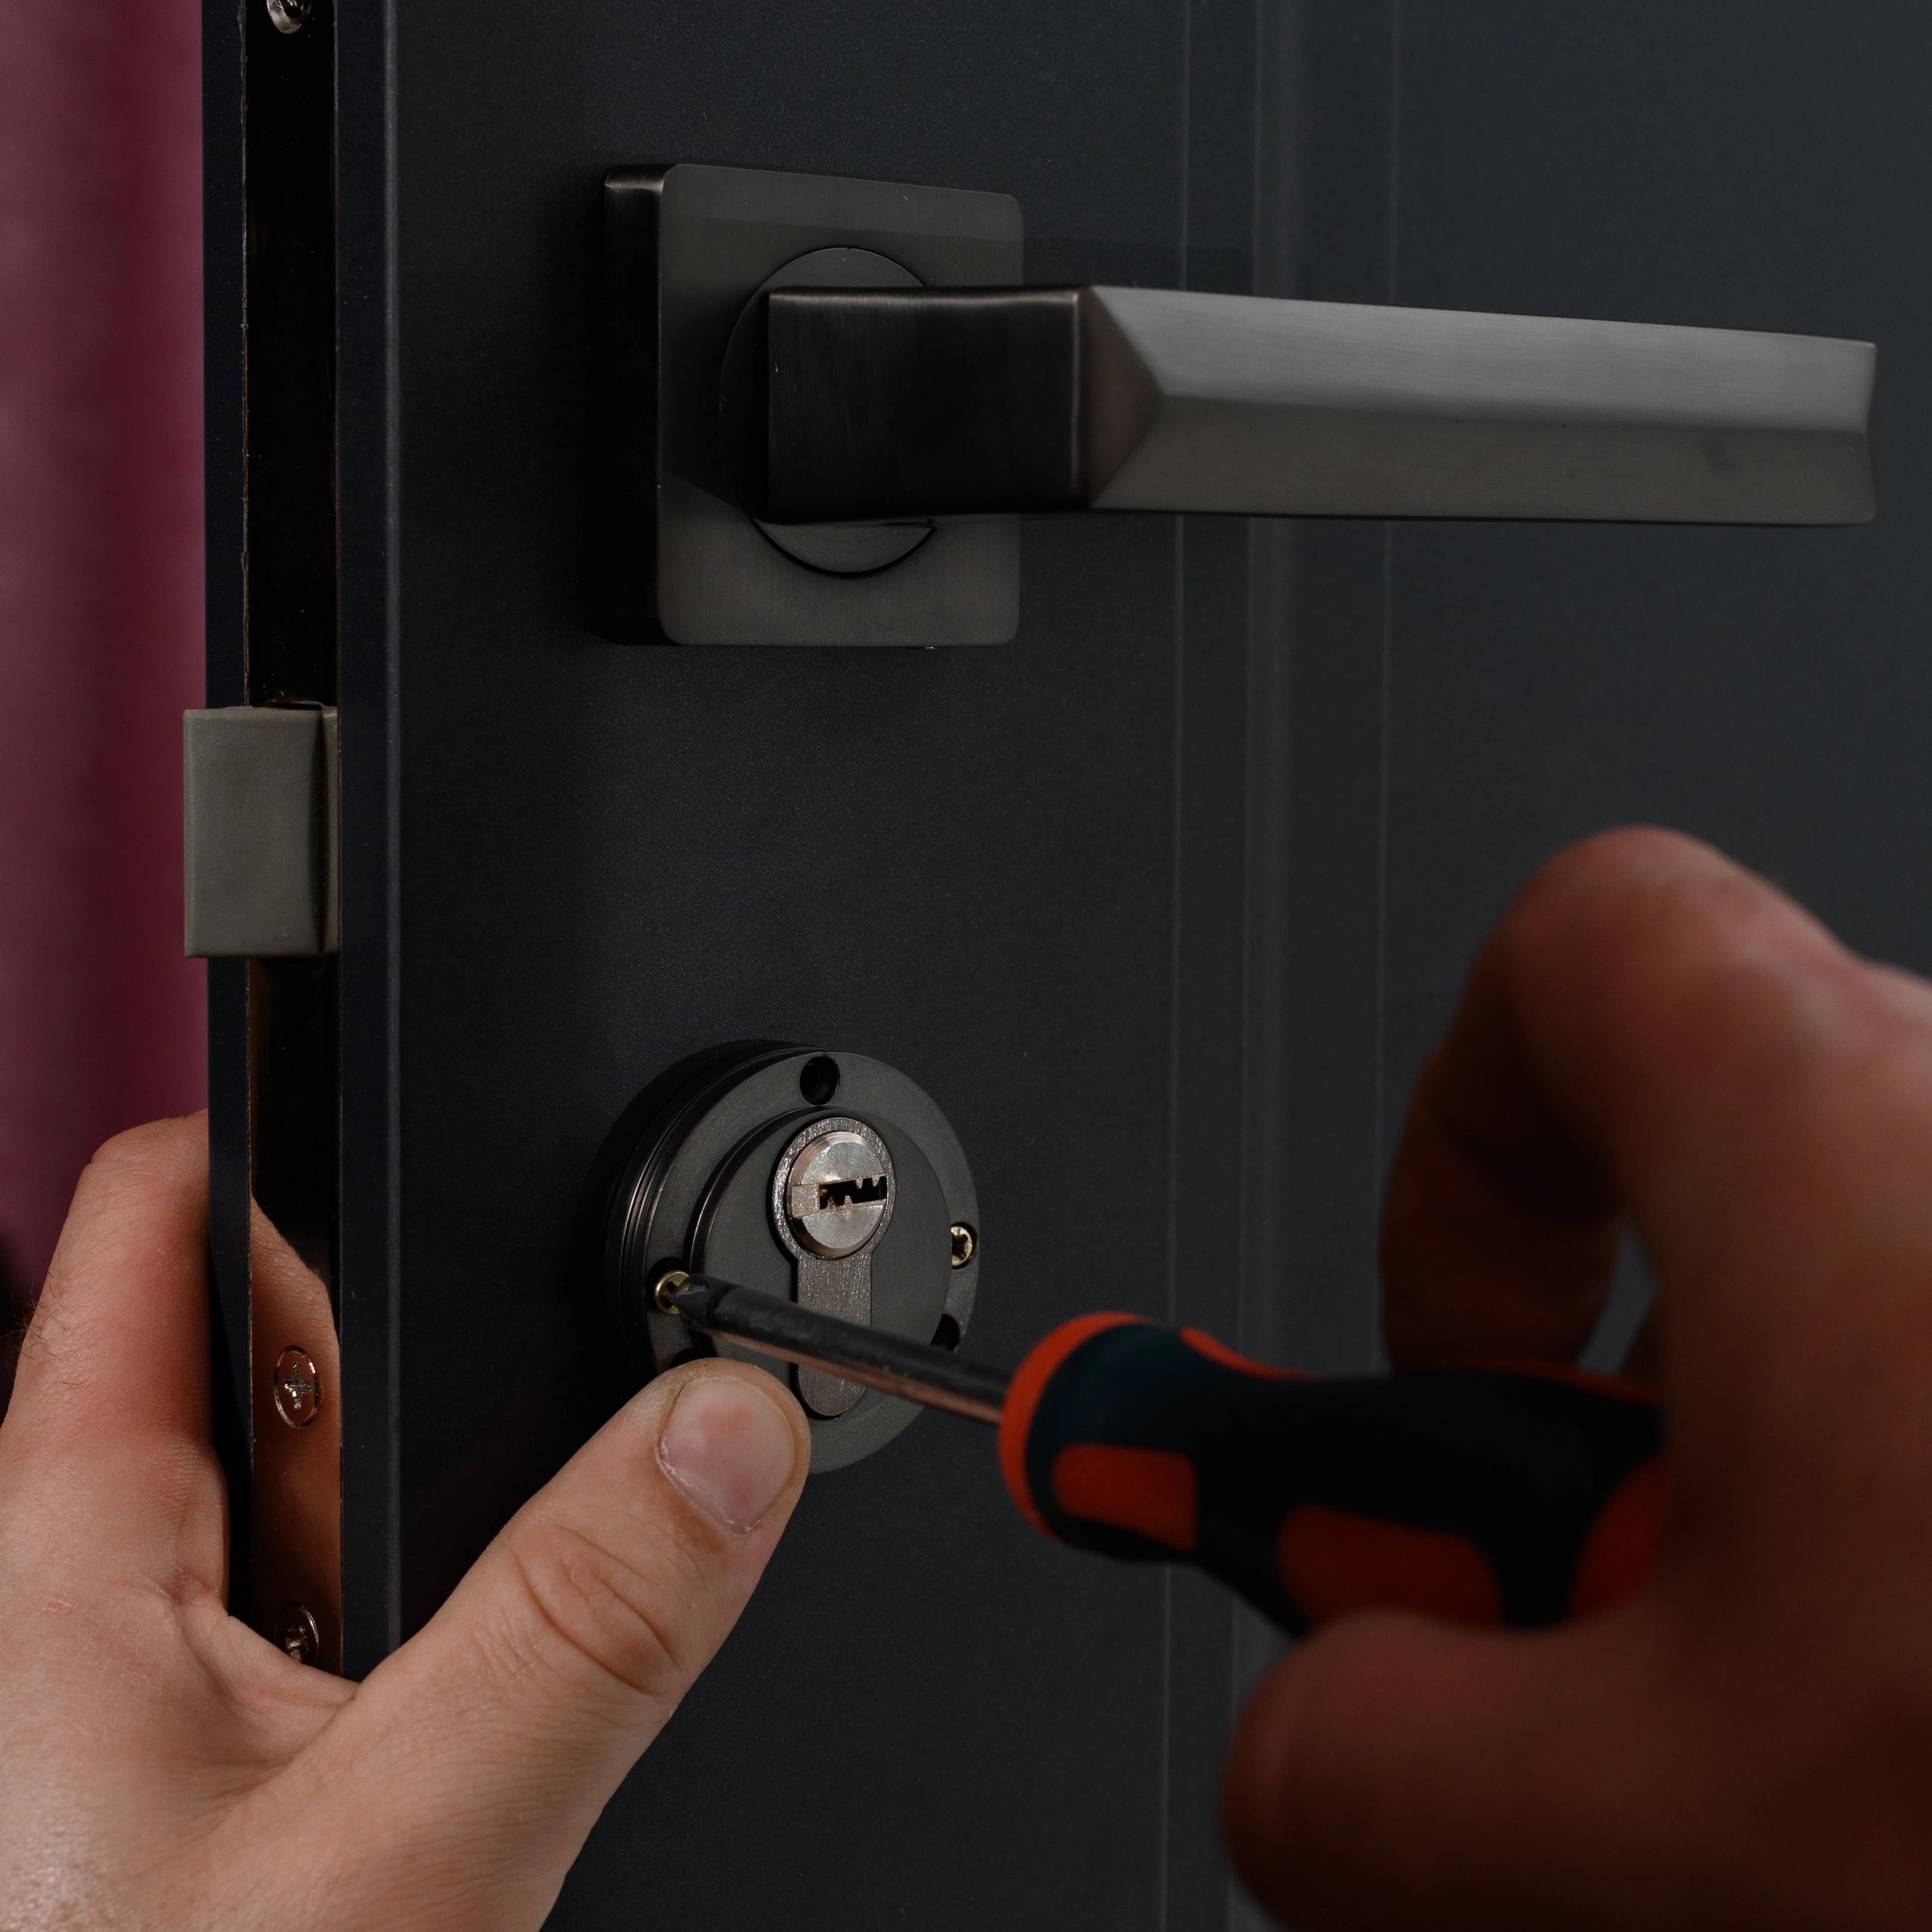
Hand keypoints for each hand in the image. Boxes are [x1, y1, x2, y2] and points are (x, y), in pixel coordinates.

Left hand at [0, 1115, 809, 1929]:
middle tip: (581, 1414)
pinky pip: (340, 1615)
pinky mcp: (210, 1770)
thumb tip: (725, 1433)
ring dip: (454, 1507)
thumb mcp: (396, 1856)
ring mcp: (145, 1690)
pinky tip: (499, 1700)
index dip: (304, 1126)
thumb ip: (576, 1630)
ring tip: (532, 1608)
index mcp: (62, 1547)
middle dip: (439, 1350)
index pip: (162, 1213)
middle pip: (281, 1345)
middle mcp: (80, 1597)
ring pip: (327, 1496)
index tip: (460, 1122)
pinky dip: (442, 1614)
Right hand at [1224, 828, 1931, 1929]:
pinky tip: (1919, 1702)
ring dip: (1768, 1507)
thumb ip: (1378, 1762)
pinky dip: (1906, 1524)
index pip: (1575, 950)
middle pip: (1699, 1177)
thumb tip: (1302, 1761)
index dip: (1451, 1148)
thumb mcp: (1679, 1828)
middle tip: (1614, 1630)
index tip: (1446, 1357)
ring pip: (1854, 1311)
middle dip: (1608, 1423)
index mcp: (1840, 1135)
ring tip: (1809, 1714)